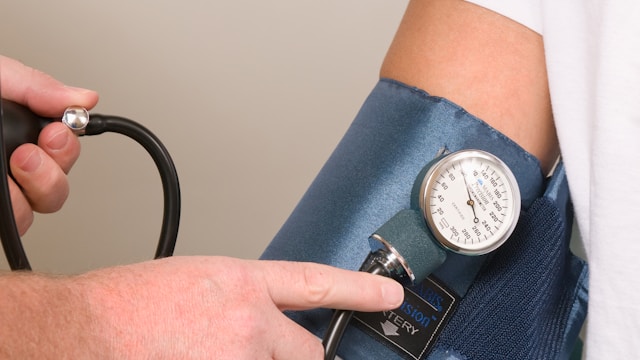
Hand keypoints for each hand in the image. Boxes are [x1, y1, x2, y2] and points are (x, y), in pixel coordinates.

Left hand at [0, 55, 98, 233]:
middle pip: (58, 191)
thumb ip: (38, 87)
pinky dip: (13, 210)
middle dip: (52, 173)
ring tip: (12, 167)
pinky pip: (15, 225)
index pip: (64, 154)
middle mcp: (14, 169)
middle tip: (27, 154)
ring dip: (33, 190)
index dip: (67, 148)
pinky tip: (5, 186)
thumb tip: (87, 98)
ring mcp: (4, 194)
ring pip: (39, 211)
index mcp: (21, 137)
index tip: (54, 133)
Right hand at [78, 256, 403, 358]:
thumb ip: (239, 300)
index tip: (389, 294)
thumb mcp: (194, 281)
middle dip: (297, 356)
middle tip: (259, 353)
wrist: (80, 332)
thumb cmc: (125, 305)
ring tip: (207, 351)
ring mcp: (239, 359)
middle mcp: (248, 323)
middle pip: (308, 351)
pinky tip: (199, 357)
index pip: (316, 282)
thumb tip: (262, 320)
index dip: (359, 288)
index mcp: (240, 283)